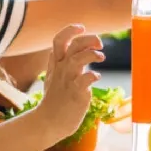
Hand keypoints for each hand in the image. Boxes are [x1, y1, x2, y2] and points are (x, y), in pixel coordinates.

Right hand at [36, 25, 103, 140]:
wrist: (49, 122)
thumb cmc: (55, 100)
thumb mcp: (54, 77)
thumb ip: (63, 62)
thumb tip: (75, 49)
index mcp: (56, 64)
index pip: (59, 40)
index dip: (70, 30)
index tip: (82, 28)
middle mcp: (61, 70)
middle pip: (72, 46)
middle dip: (88, 39)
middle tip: (100, 43)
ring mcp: (67, 81)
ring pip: (77, 59)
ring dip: (91, 54)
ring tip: (101, 57)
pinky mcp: (75, 93)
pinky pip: (85, 80)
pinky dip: (93, 75)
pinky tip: (97, 77)